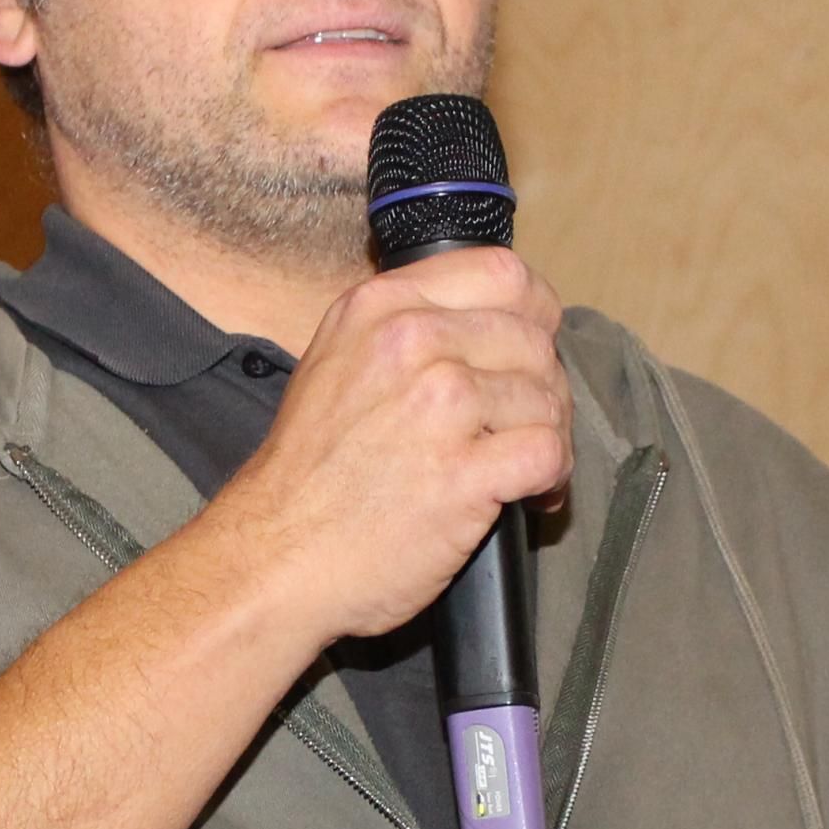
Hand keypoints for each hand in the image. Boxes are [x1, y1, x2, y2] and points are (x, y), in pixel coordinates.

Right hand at [212, 249, 568, 643]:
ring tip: (525, 469)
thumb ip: (404, 330)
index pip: (503, 274)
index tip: (527, 355)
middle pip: (533, 340)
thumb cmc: (309, 473)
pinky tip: (532, 496)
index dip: (533, 316)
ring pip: (547, 398)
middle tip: (525, 427)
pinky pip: (549, 452)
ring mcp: (440, 403)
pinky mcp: (463, 471)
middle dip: (542, 388)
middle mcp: (413, 341)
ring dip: (549, 437)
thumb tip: (488, 327)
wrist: (276, 554)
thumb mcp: (337, 362)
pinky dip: (552, 478)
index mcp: (382, 306)